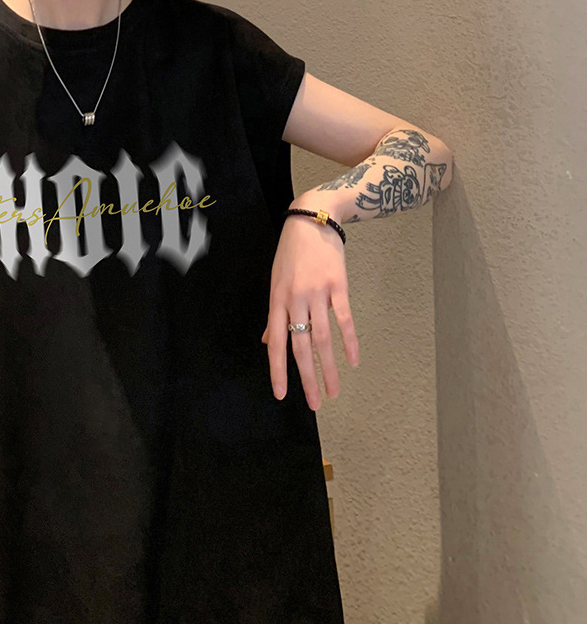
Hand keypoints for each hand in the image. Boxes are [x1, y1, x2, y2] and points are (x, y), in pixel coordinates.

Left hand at [261, 208, 358, 409]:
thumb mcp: (275, 280)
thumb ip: (275, 314)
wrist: (312, 220)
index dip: (278, 371)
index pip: (276, 343)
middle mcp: (295, 299)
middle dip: (307, 378)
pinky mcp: (338, 286)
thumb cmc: (291, 253)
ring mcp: (317, 293)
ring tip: (334, 391)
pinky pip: (343, 319)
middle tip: (315, 404)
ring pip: (323, 338)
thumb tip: (269, 341)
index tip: (282, 395)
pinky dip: (349, 342)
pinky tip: (353, 361)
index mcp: (277, 300)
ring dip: (330, 368)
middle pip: (301, 346)